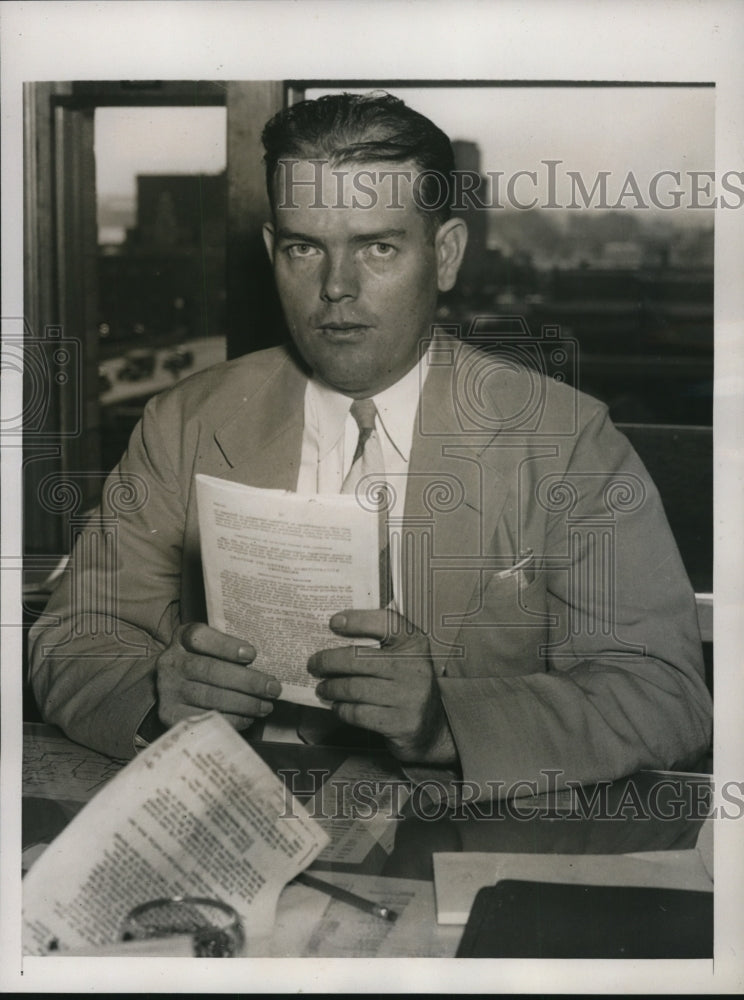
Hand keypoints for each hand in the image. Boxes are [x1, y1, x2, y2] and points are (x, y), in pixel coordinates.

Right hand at [155, 622, 281, 729]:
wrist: (169, 689)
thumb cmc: (202, 663)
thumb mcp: (210, 649)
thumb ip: (230, 651)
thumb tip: (266, 666)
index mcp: (183, 639)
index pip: (200, 637)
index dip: (226, 646)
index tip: (252, 654)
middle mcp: (171, 663)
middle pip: (210, 670)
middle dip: (246, 681)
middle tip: (273, 688)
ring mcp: (169, 690)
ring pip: (210, 697)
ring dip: (244, 703)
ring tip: (266, 706)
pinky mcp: (171, 715)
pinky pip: (205, 720)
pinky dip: (231, 720)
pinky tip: (249, 718)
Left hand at [308, 609, 457, 765]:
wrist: (431, 726)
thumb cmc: (406, 685)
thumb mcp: (403, 658)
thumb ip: (378, 643)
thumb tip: (333, 635)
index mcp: (415, 644)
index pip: (386, 623)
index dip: (358, 620)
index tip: (334, 622)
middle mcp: (415, 667)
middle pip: (358, 659)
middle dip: (328, 661)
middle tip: (313, 664)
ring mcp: (409, 697)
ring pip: (354, 689)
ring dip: (331, 688)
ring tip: (322, 687)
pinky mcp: (400, 723)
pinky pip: (358, 713)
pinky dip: (342, 709)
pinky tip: (338, 706)